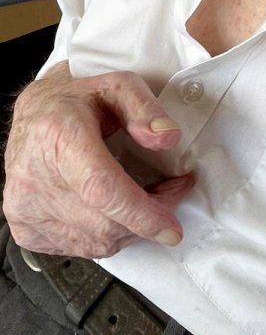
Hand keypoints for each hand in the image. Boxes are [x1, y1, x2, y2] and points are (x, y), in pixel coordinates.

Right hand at [3, 63, 193, 257]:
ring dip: (131, 229)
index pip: (101, 189)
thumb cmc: (77, 101)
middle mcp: (35, 178)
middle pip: (104, 222)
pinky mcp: (24, 228)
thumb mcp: (118, 86)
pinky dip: (107, 237)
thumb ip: (145, 109)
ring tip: (148, 201)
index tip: (171, 228)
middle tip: (172, 192)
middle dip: (148, 216)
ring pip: (95, 242)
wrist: (34, 115)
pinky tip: (116, 213)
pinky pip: (78, 248)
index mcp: (59, 137)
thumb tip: (168, 138)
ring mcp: (25, 208)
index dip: (141, 214)